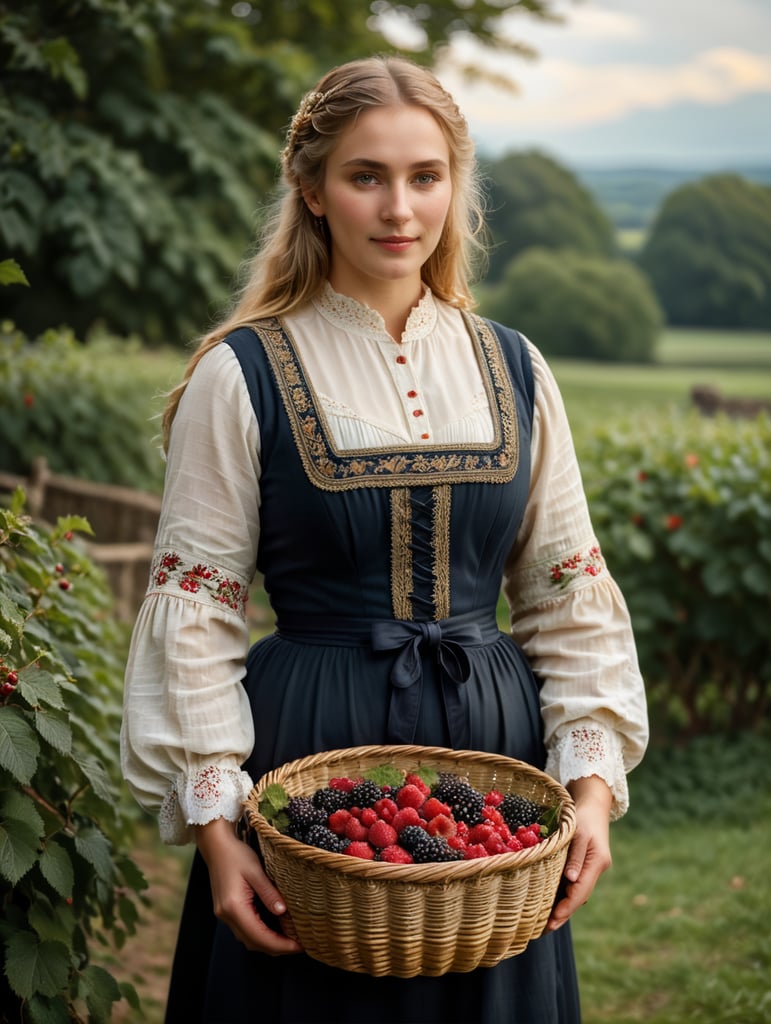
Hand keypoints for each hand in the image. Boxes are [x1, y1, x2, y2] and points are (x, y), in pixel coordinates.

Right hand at [195, 817, 302, 955]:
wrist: (216, 846)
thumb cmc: (236, 854)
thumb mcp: (256, 870)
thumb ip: (269, 893)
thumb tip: (283, 912)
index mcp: (233, 907)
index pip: (259, 936)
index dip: (280, 945)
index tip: (299, 946)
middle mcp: (226, 916)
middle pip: (253, 943)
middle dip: (276, 948)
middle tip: (299, 945)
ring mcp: (224, 915)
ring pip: (248, 940)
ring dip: (268, 944)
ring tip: (290, 939)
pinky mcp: (226, 911)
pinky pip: (244, 930)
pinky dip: (260, 935)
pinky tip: (273, 930)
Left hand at [546, 775, 612, 932]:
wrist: (593, 802)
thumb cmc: (583, 814)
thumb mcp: (578, 832)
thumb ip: (574, 856)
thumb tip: (571, 880)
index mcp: (596, 862)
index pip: (580, 891)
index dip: (566, 908)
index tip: (552, 921)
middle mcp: (595, 868)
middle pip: (579, 896)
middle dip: (563, 913)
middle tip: (544, 929)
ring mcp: (591, 867)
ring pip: (576, 891)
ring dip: (563, 906)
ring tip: (544, 921)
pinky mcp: (584, 863)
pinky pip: (574, 883)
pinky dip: (563, 893)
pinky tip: (550, 901)